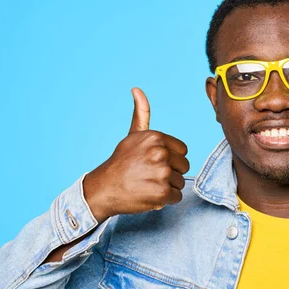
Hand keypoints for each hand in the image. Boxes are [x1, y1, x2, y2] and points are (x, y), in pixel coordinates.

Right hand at [83, 88, 189, 221]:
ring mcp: (162, 173)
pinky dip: (165, 200)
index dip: (171, 158)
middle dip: (170, 173)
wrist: (104, 188)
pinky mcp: (161, 192)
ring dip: (167, 187)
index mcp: (157, 138)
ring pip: (180, 182)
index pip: (183, 151)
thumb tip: (137, 89)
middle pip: (184, 167)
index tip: (153, 162)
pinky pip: (176, 196)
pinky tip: (149, 194)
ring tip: (148, 184)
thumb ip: (142, 113)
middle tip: (150, 174)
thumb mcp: (133, 135)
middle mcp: (160, 153)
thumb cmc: (121, 162)